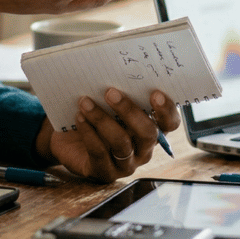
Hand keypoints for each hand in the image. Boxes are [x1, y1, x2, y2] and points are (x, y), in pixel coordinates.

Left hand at [36, 89, 180, 181]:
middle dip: (129, 111)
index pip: (170, 122)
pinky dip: (88, 133)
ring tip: (85, 102)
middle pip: (147, 133)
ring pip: (121, 143)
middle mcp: (143, 148)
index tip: (155, 93)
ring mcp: (125, 163)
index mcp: (152, 128)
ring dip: (102, 120)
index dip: (166, 110)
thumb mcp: (111, 101)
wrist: (69, 138)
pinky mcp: (104, 172)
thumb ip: (121, 89)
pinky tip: (79, 118)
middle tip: (110, 91)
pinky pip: (99, 153)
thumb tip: (118, 66)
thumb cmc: (97, 112)